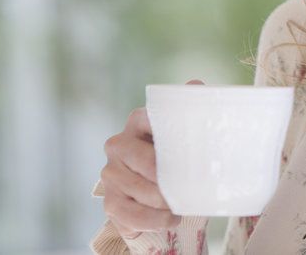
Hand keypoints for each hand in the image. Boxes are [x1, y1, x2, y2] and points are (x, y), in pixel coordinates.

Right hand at [100, 79, 203, 238]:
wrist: (163, 193)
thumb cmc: (177, 156)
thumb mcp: (186, 132)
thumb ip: (191, 108)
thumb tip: (196, 85)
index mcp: (138, 120)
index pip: (150, 121)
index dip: (171, 137)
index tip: (190, 150)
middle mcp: (119, 144)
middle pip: (143, 159)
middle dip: (167, 175)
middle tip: (189, 183)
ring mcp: (110, 173)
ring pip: (138, 188)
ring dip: (164, 200)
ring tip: (183, 203)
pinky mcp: (109, 201)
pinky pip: (130, 213)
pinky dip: (154, 219)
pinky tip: (171, 218)